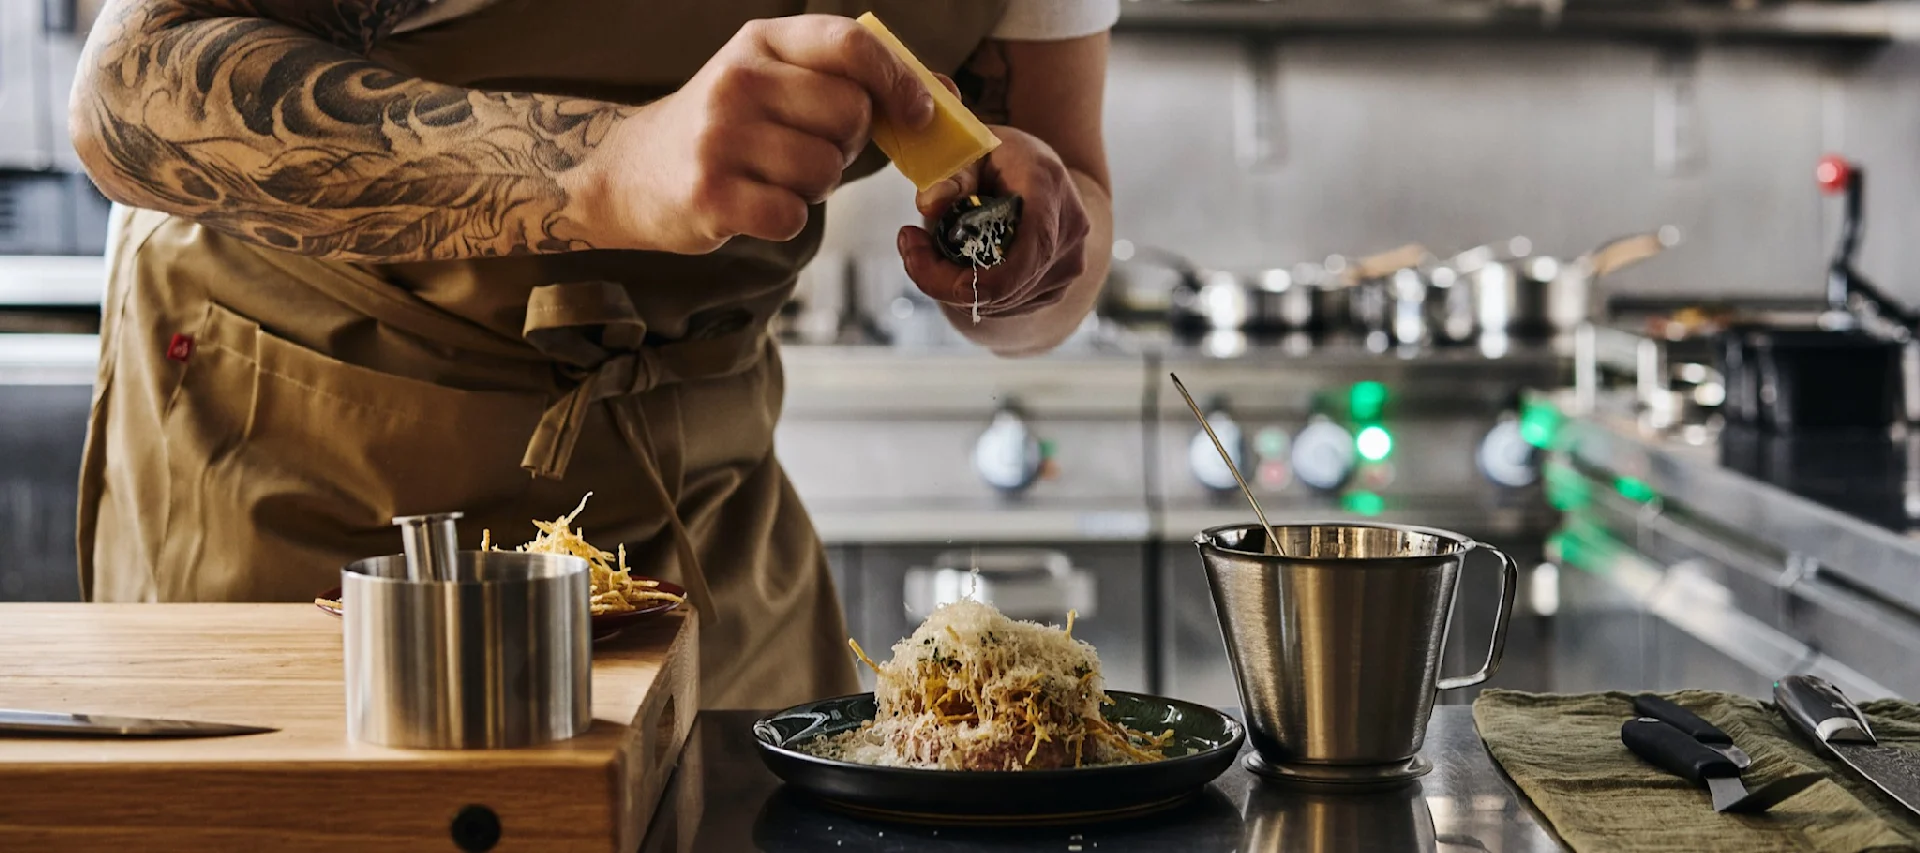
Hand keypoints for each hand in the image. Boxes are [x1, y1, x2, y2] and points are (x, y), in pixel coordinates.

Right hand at [565, 15, 933, 253]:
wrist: (632, 172)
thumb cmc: (728, 128)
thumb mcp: (776, 82)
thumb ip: (851, 82)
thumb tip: (944, 97)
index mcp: (762, 42)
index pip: (851, 44)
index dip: (899, 79)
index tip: (921, 112)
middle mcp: (738, 80)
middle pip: (851, 115)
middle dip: (848, 144)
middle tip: (812, 149)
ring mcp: (719, 137)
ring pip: (825, 170)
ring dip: (815, 186)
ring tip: (775, 175)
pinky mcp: (710, 194)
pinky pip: (793, 216)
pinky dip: (786, 219)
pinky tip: (755, 203)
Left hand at [897, 124, 1090, 319]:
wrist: (1039, 172)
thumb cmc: (1001, 157)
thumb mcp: (970, 148)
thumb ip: (949, 174)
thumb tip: (931, 205)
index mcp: (1048, 188)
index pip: (1030, 247)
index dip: (981, 277)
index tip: (921, 260)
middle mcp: (1068, 233)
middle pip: (1003, 284)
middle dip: (941, 276)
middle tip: (909, 243)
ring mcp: (1065, 266)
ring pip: (998, 302)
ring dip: (951, 286)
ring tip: (928, 248)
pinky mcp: (1053, 289)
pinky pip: (1004, 306)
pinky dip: (970, 294)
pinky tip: (955, 264)